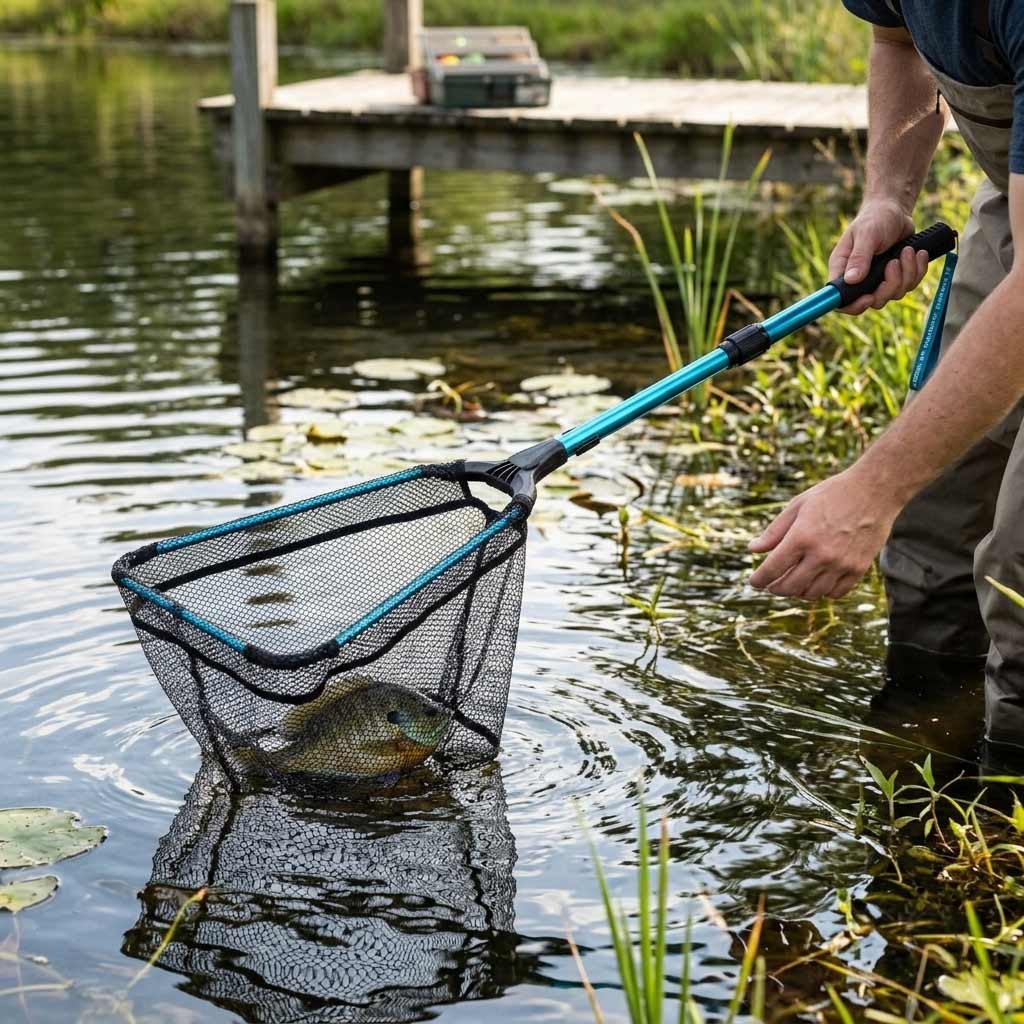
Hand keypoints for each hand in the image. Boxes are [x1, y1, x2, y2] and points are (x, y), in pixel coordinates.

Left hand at [747, 468, 901, 599]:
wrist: (874, 490)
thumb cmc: (832, 494)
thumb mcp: (797, 505)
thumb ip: (774, 531)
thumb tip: (753, 550)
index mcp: (802, 537)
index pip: (772, 569)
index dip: (759, 579)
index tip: (754, 582)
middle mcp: (822, 554)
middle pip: (790, 586)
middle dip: (775, 588)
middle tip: (771, 585)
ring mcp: (842, 564)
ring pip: (812, 593)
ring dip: (798, 592)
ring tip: (792, 583)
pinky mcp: (859, 568)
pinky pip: (836, 592)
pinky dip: (822, 592)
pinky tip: (816, 582)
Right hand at [828, 199, 928, 314]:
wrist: (895, 211)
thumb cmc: (875, 218)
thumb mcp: (866, 234)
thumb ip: (859, 257)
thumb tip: (852, 280)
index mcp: (843, 270)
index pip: (841, 300)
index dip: (854, 305)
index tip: (869, 297)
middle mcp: (859, 279)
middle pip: (873, 301)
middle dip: (889, 286)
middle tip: (894, 263)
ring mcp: (878, 280)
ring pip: (894, 294)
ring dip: (906, 274)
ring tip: (908, 251)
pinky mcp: (896, 277)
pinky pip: (909, 285)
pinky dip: (917, 271)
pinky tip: (917, 254)